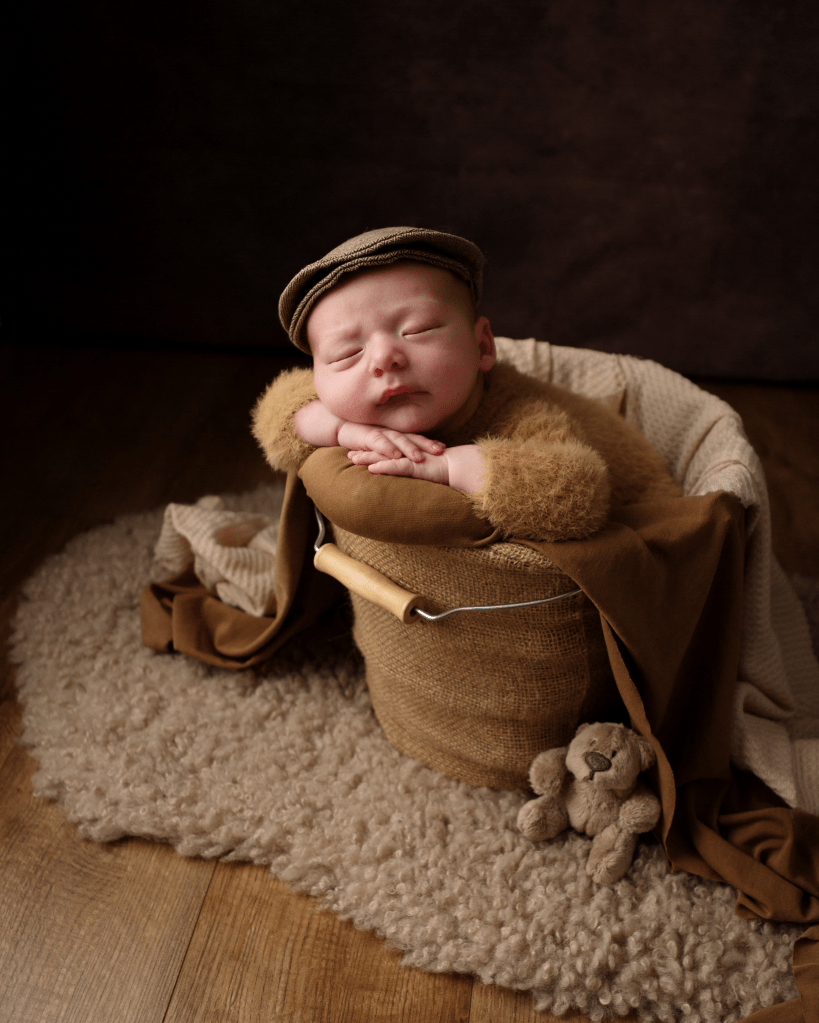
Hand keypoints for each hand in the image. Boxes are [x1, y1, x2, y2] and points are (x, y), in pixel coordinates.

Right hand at [338, 422, 444, 462]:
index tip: (444, 448)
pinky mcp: (365, 436)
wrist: (340, 427)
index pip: (415, 437)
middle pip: (411, 437)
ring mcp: (378, 432)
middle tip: (441, 451)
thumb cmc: (363, 437)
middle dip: (426, 444)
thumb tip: (413, 459)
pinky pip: (378, 442)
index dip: (429, 442)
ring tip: (420, 457)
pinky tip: (395, 455)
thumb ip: (395, 448)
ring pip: (397, 440)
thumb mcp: (382, 443)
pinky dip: (387, 448)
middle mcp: (390, 431)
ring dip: (409, 448)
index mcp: (395, 433)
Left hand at [347, 444, 486, 492]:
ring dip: (367, 457)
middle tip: (347, 453)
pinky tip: (371, 469)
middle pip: (380, 450)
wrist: (457, 467)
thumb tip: (405, 474)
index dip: (370, 449)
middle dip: (363, 451)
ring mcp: (409, 458)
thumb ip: (412, 469)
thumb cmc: (442, 469)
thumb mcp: (423, 469)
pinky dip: (383, 466)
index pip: (385, 449)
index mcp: (407, 453)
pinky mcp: (414, 466)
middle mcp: (406, 453)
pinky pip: (396, 466)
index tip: (356, 450)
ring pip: (384, 456)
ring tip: (352, 458)